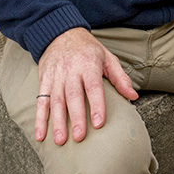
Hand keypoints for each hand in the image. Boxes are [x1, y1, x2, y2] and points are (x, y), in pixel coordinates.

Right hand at [35, 27, 137, 144]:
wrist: (61, 32)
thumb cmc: (87, 49)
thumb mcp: (107, 57)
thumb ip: (120, 78)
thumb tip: (133, 97)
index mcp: (88, 64)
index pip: (93, 86)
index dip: (96, 104)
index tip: (99, 122)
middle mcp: (71, 70)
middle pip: (73, 95)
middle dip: (76, 117)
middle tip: (79, 137)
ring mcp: (56, 75)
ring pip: (56, 99)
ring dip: (57, 121)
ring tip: (60, 140)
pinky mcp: (44, 79)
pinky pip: (41, 100)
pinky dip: (39, 118)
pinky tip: (40, 135)